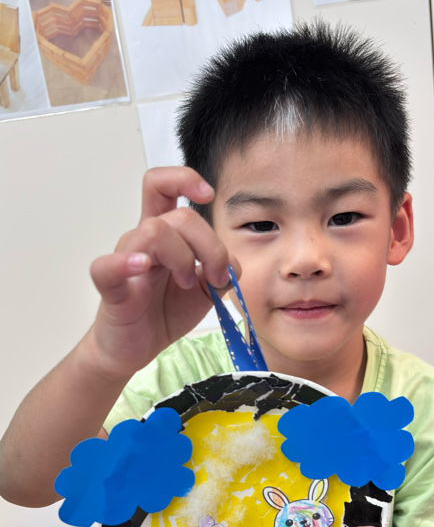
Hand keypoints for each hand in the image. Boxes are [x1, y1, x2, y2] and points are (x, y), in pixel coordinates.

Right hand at [85, 167, 233, 378]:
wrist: (135, 347)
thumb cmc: (164, 312)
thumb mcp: (205, 291)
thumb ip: (221, 272)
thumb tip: (233, 265)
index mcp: (165, 235)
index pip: (164, 187)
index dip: (185, 179)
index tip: (208, 195)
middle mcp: (142, 240)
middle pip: (178, 217)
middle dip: (209, 246)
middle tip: (215, 277)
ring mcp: (125, 260)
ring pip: (153, 231)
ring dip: (182, 258)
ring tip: (187, 284)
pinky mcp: (111, 287)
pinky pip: (107, 266)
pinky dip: (126, 262)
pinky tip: (143, 267)